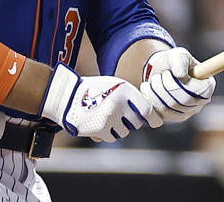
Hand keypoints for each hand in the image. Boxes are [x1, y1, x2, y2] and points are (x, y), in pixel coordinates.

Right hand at [41, 63, 161, 142]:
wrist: (67, 96)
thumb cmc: (94, 90)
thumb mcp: (114, 85)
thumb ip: (131, 97)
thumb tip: (149, 114)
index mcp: (124, 90)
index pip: (146, 110)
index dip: (153, 119)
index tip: (156, 123)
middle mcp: (119, 104)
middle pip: (136, 123)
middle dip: (132, 122)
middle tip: (121, 116)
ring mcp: (109, 118)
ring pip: (125, 132)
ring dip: (119, 128)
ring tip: (108, 117)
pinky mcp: (99, 129)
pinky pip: (112, 137)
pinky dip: (108, 133)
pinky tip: (100, 123)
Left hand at [139, 47, 214, 122]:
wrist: (160, 70)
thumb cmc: (174, 62)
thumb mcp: (179, 56)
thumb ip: (181, 62)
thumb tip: (180, 75)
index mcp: (207, 86)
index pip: (202, 92)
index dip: (185, 84)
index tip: (172, 74)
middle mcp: (199, 103)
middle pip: (184, 102)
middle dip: (167, 86)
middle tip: (161, 75)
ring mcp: (186, 113)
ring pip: (169, 109)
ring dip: (156, 91)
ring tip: (155, 79)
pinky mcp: (171, 118)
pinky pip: (159, 115)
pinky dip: (150, 100)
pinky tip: (148, 89)